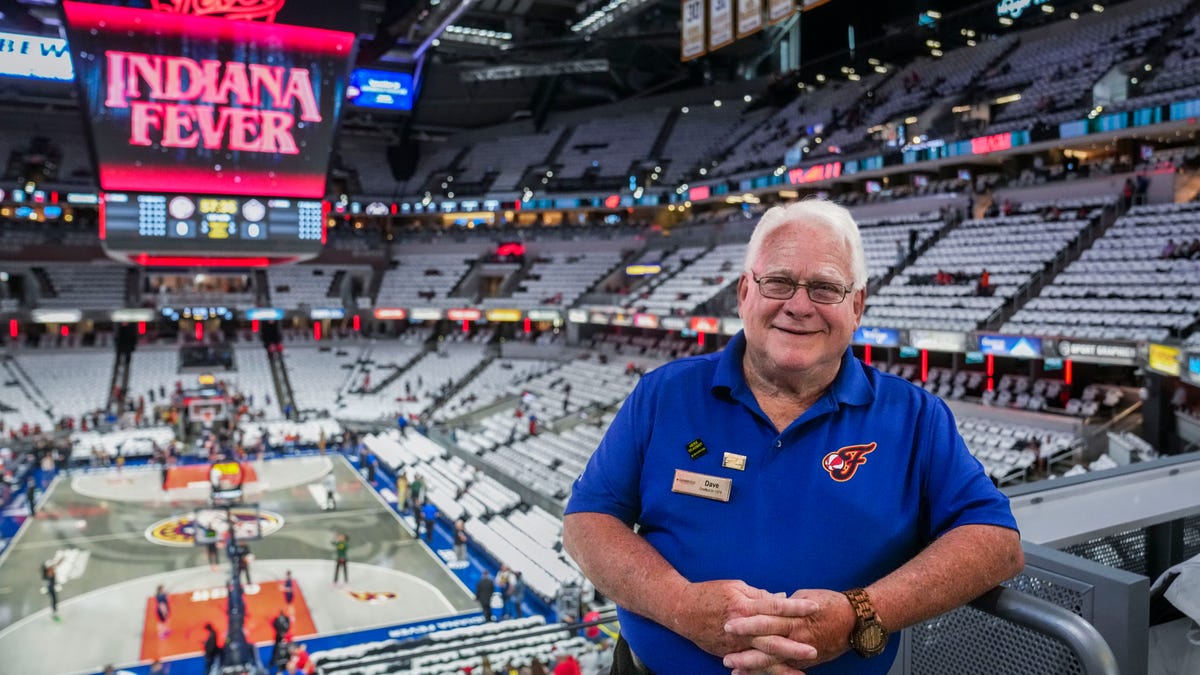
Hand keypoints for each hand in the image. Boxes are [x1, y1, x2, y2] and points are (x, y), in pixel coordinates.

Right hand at [666, 580, 819, 657]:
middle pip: (772, 637)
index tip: (815, 607)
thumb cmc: (709, 593)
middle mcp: (742, 626)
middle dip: (793, 644)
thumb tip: (781, 598)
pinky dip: (763, 671)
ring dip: (782, 665)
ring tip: (801, 672)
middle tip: (814, 649)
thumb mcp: (735, 587)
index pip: (776, 606)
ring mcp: (735, 642)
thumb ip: (759, 595)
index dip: (796, 606)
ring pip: (762, 656)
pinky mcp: (729, 652)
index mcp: (745, 605)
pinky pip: (749, 664)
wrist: (681, 609)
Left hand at [722, 588, 854, 672]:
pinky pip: (785, 668)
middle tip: (726, 656)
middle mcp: (797, 635)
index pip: (766, 619)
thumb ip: (784, 604)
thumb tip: (767, 603)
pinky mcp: (808, 661)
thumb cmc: (830, 602)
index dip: (747, 622)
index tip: (728, 624)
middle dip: (745, 651)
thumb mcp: (805, 596)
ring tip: (734, 669)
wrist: (857, 620)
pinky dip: (770, 672)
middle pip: (767, 644)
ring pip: (774, 661)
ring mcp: (802, 650)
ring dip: (753, 666)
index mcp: (794, 616)